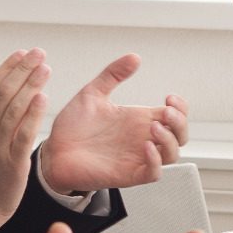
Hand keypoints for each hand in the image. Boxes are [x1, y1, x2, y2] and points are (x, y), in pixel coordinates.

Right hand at [0, 50, 49, 232]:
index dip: (7, 68)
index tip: (22, 54)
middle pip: (3, 93)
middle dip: (22, 69)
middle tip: (39, 53)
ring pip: (14, 109)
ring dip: (31, 85)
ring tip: (45, 68)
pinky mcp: (13, 162)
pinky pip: (23, 134)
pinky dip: (33, 114)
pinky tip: (43, 97)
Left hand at [40, 55, 188, 196]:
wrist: (52, 152)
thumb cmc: (72, 127)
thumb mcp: (93, 93)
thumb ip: (113, 74)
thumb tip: (134, 57)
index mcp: (137, 120)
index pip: (174, 116)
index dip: (180, 107)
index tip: (169, 97)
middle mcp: (141, 138)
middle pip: (179, 136)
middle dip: (180, 123)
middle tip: (167, 111)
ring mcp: (136, 157)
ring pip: (172, 155)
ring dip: (170, 140)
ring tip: (155, 127)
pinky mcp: (127, 175)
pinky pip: (153, 173)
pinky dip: (156, 161)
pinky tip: (146, 146)